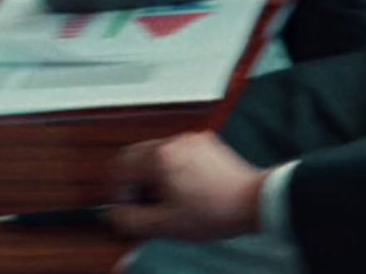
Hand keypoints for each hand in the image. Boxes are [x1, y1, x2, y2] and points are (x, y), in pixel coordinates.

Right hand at [108, 132, 265, 241]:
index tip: (124, 207)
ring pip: (155, 153)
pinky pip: (175, 151)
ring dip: (151, 175)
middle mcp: (174, 142)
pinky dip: (170, 168)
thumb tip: (112, 214)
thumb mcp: (165, 225)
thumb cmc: (217, 210)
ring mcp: (191, 139)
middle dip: (133, 182)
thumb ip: (130, 220)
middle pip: (135, 156)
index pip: (119, 167)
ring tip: (165, 199)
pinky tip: (182, 189)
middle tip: (142, 204)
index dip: (116, 191)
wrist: (253, 201)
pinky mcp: (205, 143)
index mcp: (160, 157)